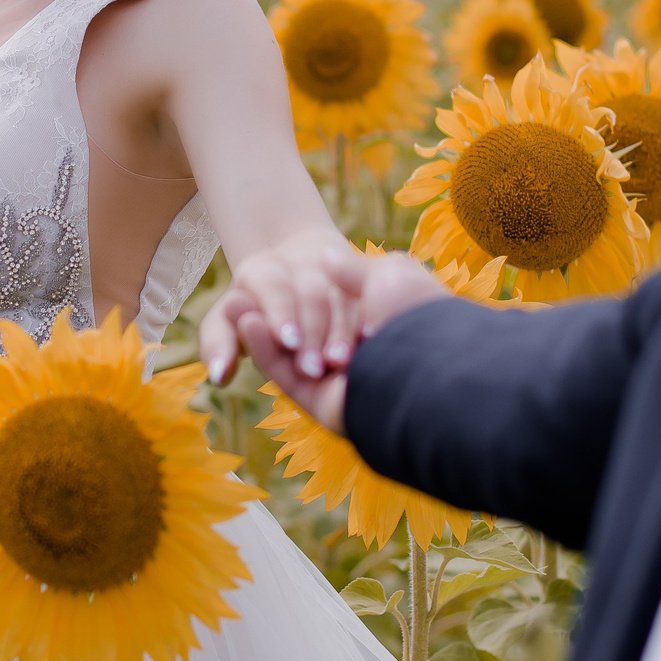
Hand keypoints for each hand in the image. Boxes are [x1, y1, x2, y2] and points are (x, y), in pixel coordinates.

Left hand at [198, 226, 368, 387]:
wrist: (290, 285)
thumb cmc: (249, 315)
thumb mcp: (224, 326)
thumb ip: (218, 347)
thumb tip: (219, 375)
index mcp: (261, 268)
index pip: (272, 285)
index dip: (280, 312)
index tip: (287, 342)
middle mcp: (299, 263)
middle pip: (311, 291)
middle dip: (312, 329)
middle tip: (311, 368)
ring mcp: (333, 271)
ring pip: (342, 295)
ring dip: (342, 331)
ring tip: (339, 363)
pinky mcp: (358, 282)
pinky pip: (365, 301)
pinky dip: (366, 323)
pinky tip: (367, 344)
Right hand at [203, 248, 451, 435]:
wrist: (426, 366)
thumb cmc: (417, 317)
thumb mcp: (385, 278)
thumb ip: (352, 271)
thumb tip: (327, 256)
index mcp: (380, 328)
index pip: (333, 308)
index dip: (301, 293)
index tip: (277, 272)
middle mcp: (361, 358)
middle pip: (306, 333)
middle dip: (273, 312)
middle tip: (240, 293)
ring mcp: (341, 384)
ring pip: (292, 355)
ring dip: (263, 331)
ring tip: (233, 302)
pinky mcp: (324, 405)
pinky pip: (288, 377)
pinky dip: (264, 350)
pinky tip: (247, 322)